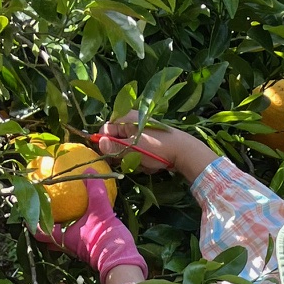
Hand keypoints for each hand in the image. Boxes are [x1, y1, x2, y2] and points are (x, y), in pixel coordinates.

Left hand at [37, 169, 145, 283]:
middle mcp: (67, 245)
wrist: (122, 261)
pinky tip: (79, 218)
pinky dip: (73, 228)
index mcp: (63, 237)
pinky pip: (75, 237)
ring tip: (58, 213)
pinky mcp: (88, 250)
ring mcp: (77, 249)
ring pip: (60, 239)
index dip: (31, 222)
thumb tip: (88, 171)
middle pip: (48, 238)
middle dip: (43, 227)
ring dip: (58, 228)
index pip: (39, 232)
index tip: (25, 212)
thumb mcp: (101, 211)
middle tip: (40, 212)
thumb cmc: (106, 238)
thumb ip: (95, 190)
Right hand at [93, 118, 215, 183]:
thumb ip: (114, 146)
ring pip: (126, 151)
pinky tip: (151, 164)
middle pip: (115, 141)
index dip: (105, 144)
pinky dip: (142, 161)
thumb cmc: (157, 147)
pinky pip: (137, 154)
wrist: (184, 152)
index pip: (105, 130)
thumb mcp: (133, 148)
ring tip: (144, 163)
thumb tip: (99, 143)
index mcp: (125, 118)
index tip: (110, 156)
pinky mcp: (147, 144)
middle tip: (131, 161)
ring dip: (132, 160)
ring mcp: (140, 134)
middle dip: (121, 155)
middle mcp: (131, 123)